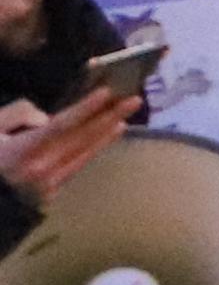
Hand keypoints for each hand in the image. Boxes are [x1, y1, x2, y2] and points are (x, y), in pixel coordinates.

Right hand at [0, 89, 131, 203]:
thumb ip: (17, 114)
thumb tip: (46, 118)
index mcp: (23, 150)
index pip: (62, 125)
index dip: (85, 108)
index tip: (106, 92)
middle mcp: (40, 168)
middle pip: (81, 138)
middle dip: (109, 117)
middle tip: (134, 100)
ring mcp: (49, 184)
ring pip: (84, 154)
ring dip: (106, 134)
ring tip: (125, 117)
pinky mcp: (53, 192)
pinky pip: (77, 165)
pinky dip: (93, 149)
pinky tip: (107, 135)